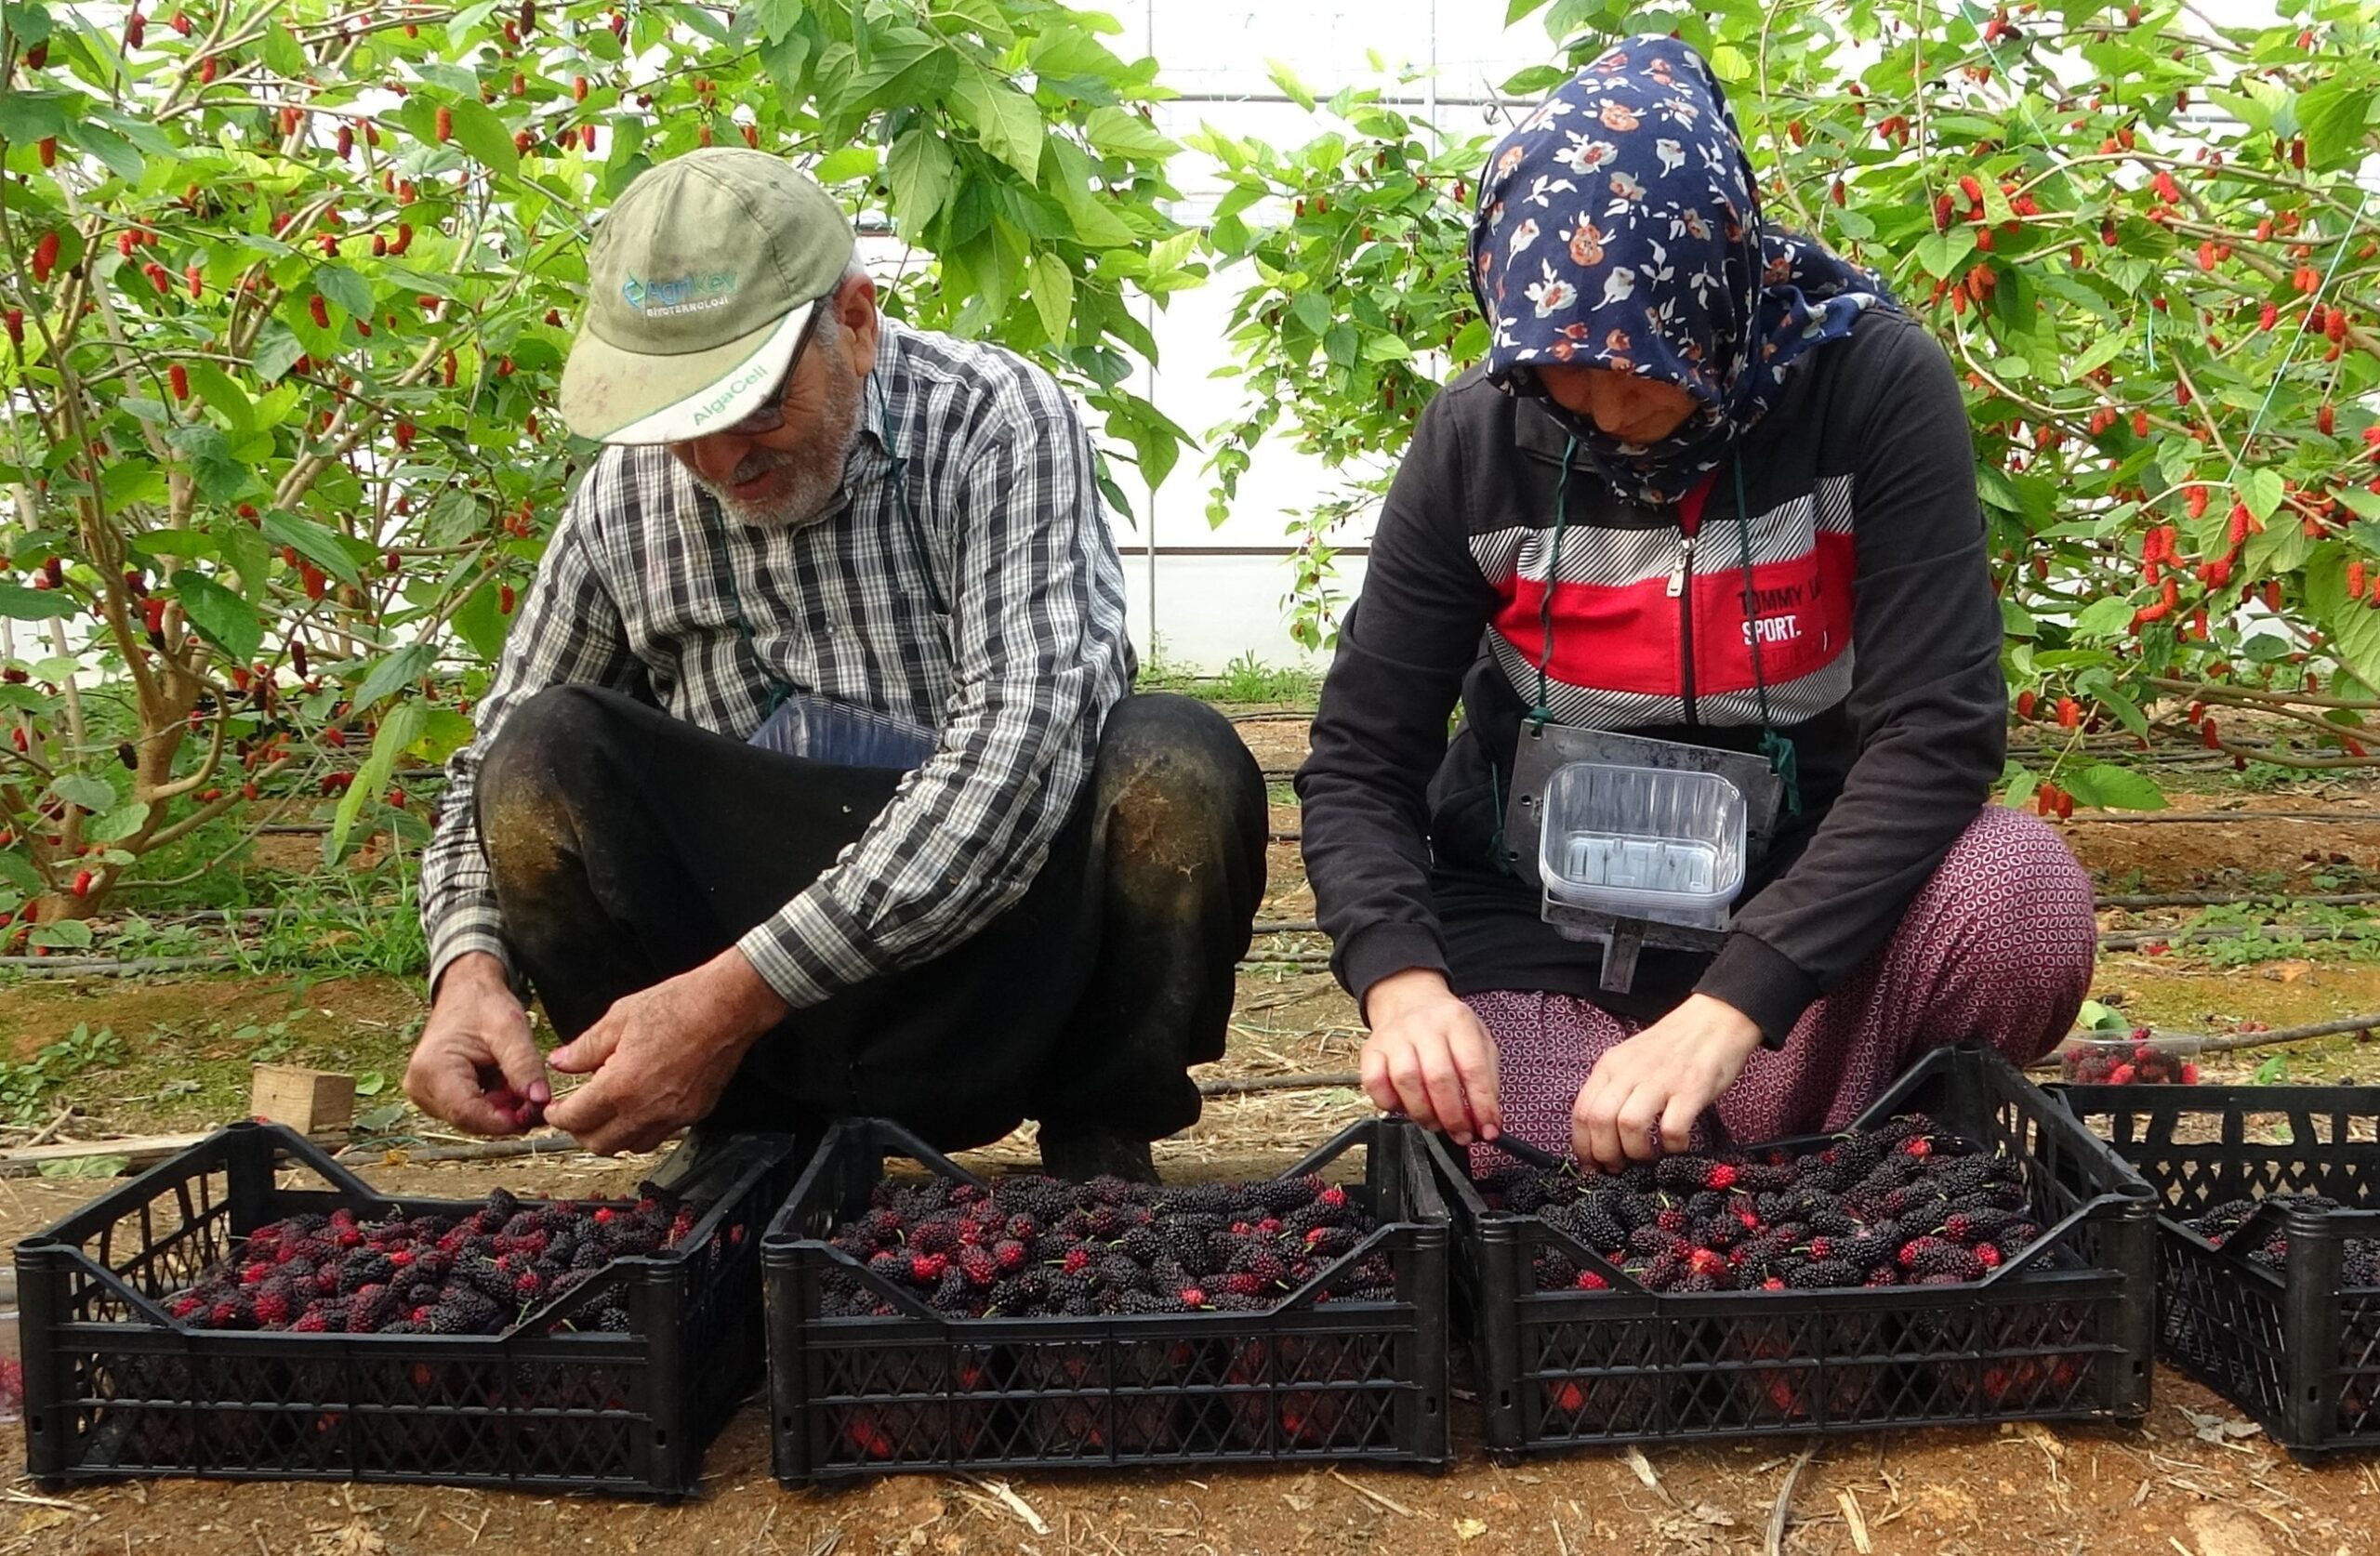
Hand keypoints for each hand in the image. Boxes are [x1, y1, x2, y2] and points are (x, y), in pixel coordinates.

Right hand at [405, 952, 549, 1135]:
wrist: (465, 992)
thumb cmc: (484, 1005)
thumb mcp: (511, 1028)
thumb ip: (524, 1064)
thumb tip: (540, 1100)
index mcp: (431, 1069)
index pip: (468, 1114)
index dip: (505, 1121)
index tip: (537, 1112)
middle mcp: (420, 1088)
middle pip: (470, 1120)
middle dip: (507, 1115)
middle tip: (537, 1096)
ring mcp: (424, 1094)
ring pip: (472, 1119)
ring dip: (501, 1109)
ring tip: (518, 1080)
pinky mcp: (435, 1097)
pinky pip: (469, 1112)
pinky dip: (493, 1104)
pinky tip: (505, 1083)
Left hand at [541, 948, 789, 1155]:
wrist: (729, 1007)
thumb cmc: (679, 1005)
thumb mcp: (620, 1017)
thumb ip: (585, 1046)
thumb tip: (561, 1061)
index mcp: (620, 1086)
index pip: (575, 1119)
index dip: (557, 1116)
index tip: (553, 1109)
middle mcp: (646, 1110)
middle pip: (599, 1144)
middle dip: (580, 1131)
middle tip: (576, 1112)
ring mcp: (674, 1116)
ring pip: (631, 1146)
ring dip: (613, 1134)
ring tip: (609, 1111)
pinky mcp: (695, 1113)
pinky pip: (661, 1134)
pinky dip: (643, 1128)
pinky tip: (642, 1104)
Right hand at [1357, 968, 1500, 1145]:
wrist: (1409, 999)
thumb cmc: (1447, 1027)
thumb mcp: (1479, 1039)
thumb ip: (1488, 1079)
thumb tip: (1488, 1121)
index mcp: (1457, 1021)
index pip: (1472, 1068)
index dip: (1482, 1105)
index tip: (1488, 1130)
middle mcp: (1424, 1026)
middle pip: (1438, 1077)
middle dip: (1453, 1116)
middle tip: (1462, 1134)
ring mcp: (1394, 1037)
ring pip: (1406, 1081)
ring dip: (1424, 1113)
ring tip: (1436, 1124)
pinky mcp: (1371, 1050)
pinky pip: (1375, 1084)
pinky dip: (1390, 1104)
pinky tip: (1405, 1108)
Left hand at [1572, 993, 1762, 1170]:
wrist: (1714, 1020)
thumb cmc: (1672, 1047)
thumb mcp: (1630, 1061)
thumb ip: (1614, 1091)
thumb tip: (1600, 1135)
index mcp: (1610, 1066)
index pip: (1581, 1111)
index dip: (1582, 1146)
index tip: (1591, 1166)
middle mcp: (1629, 1072)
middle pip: (1599, 1120)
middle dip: (1605, 1155)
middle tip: (1618, 1169)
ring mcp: (1660, 1080)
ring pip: (1629, 1125)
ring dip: (1635, 1153)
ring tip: (1646, 1160)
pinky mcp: (1691, 1089)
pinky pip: (1673, 1129)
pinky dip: (1672, 1148)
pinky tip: (1677, 1149)